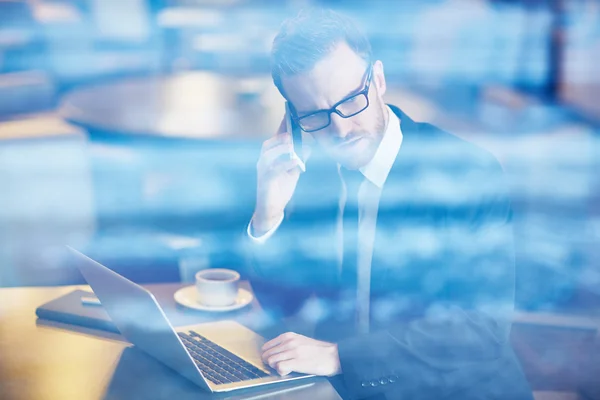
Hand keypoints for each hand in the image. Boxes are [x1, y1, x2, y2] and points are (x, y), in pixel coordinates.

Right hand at [253, 117, 303, 234]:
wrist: (271, 209)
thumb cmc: (280, 188)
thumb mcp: (293, 172)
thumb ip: (299, 159)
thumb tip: (309, 147)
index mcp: (270, 157)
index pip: (276, 139)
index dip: (282, 127)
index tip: (290, 113)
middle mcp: (264, 161)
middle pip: (269, 144)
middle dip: (280, 134)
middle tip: (292, 126)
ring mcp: (263, 171)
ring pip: (268, 154)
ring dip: (280, 147)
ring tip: (291, 141)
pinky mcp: (265, 181)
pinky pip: (273, 170)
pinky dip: (284, 163)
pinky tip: (294, 160)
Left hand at [261, 332, 340, 376]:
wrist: (332, 356)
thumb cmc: (317, 350)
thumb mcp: (300, 340)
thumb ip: (287, 343)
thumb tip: (273, 352)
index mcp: (288, 336)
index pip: (266, 346)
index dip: (267, 355)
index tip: (271, 360)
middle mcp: (288, 342)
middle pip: (267, 354)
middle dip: (269, 362)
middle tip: (277, 366)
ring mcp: (292, 352)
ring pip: (271, 361)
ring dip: (275, 367)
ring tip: (284, 368)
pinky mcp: (297, 362)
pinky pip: (279, 368)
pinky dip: (281, 371)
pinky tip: (288, 371)